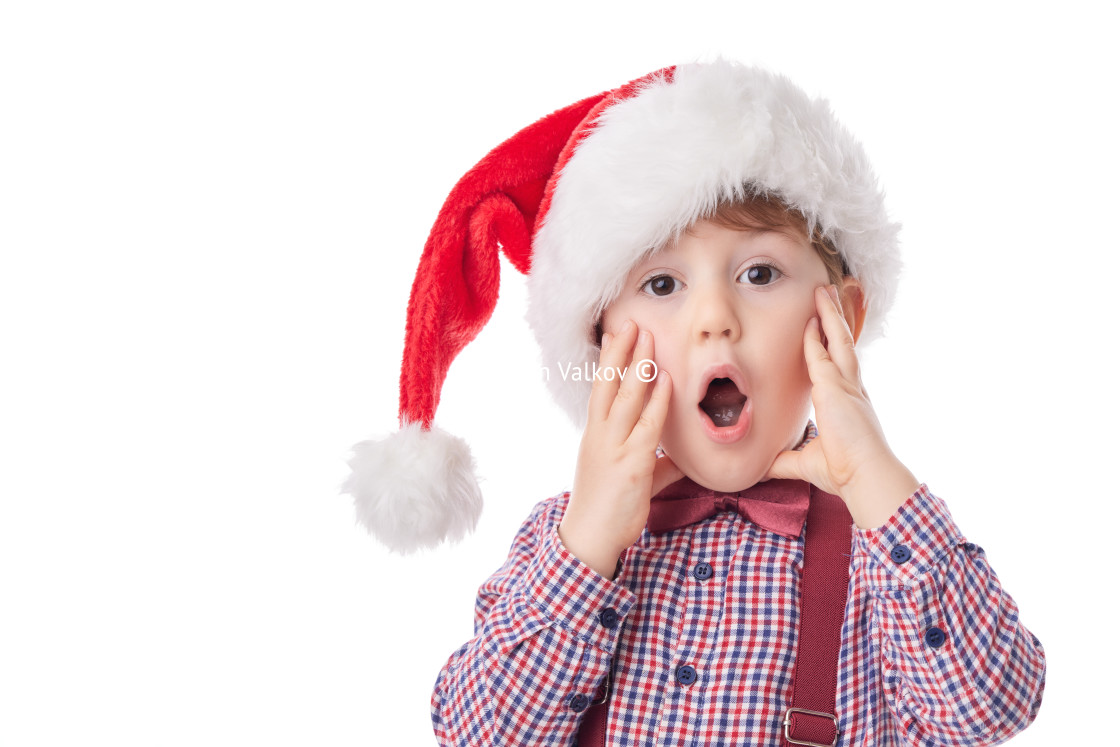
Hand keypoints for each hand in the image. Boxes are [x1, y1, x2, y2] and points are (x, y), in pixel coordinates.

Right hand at [559, 320, 683, 576]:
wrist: (589, 539)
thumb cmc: (607, 509)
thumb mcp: (631, 478)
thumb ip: (656, 465)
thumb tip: (677, 459)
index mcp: (596, 436)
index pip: (601, 389)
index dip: (609, 361)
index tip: (616, 334)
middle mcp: (600, 436)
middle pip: (608, 384)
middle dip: (620, 352)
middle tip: (631, 322)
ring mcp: (613, 448)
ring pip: (625, 398)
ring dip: (638, 366)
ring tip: (648, 338)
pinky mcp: (630, 466)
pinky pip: (647, 427)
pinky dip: (657, 402)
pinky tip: (666, 382)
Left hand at [765, 285, 918, 528]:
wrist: (866, 476)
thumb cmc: (844, 472)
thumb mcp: (806, 462)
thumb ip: (784, 461)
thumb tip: (764, 467)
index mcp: (847, 403)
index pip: (837, 365)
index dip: (829, 345)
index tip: (822, 327)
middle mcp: (851, 389)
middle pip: (842, 344)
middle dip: (834, 320)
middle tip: (827, 296)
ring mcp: (847, 386)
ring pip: (839, 340)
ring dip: (830, 314)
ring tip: (824, 291)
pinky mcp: (837, 387)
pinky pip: (826, 352)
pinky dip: (819, 332)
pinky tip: (813, 315)